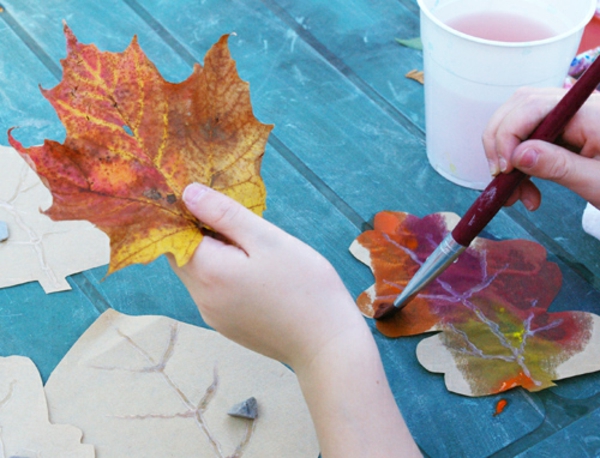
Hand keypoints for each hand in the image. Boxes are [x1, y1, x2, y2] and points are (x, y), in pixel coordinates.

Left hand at [169, 183, 421, 456]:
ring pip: (200, 275)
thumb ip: (225, 215)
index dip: (184, 213)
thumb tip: (188, 193)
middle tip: (231, 214)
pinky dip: (224, 274)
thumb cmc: (305, 286)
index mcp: (208, 272)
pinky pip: (214, 292)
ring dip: (213, 254)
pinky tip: (255, 270)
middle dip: (199, 232)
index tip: (206, 197)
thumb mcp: (268, 240)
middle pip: (184, 257)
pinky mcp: (229, 327)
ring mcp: (214, 317)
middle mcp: (202, 298)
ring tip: (249, 242)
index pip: (174, 235)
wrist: (328, 346)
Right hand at [483, 87, 599, 209]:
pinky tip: (525, 188)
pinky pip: (528, 136)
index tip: (504, 171)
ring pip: (518, 121)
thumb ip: (558, 167)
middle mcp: (575, 106)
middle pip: (518, 108)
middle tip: (501, 179)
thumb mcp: (598, 182)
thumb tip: (518, 156)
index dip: (508, 137)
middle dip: (500, 144)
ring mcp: (568, 116)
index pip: (531, 107)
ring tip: (514, 192)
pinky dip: (518, 162)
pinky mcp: (564, 130)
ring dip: (506, 155)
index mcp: (589, 113)